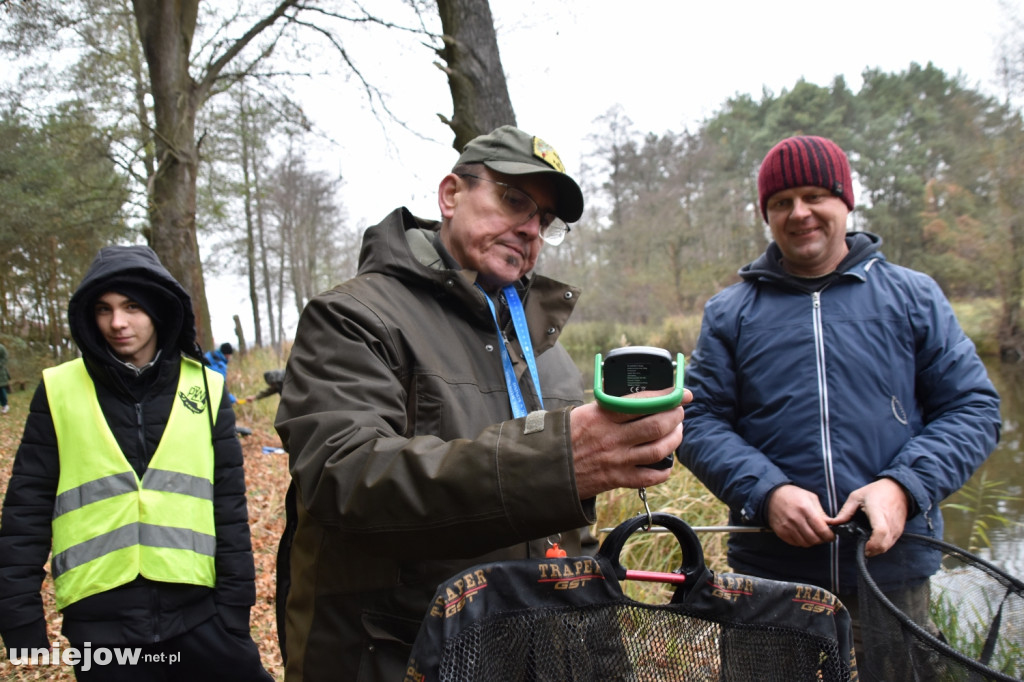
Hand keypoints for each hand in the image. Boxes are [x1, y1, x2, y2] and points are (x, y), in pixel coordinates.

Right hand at [570, 389, 689, 499]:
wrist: (546, 468)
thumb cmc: (565, 437)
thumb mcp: (584, 412)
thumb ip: (609, 406)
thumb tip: (638, 400)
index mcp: (603, 416)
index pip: (643, 402)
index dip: (667, 397)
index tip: (680, 394)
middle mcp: (613, 437)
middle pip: (657, 425)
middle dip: (675, 416)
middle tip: (678, 412)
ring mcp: (617, 459)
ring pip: (659, 449)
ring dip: (674, 439)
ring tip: (676, 432)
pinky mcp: (617, 479)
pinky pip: (649, 477)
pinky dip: (664, 471)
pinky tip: (666, 464)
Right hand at [766, 484, 834, 546]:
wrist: (771, 496)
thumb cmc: (793, 495)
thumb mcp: (810, 498)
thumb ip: (821, 512)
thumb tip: (831, 525)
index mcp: (805, 508)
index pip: (821, 530)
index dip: (829, 536)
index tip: (831, 536)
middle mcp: (795, 519)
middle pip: (814, 539)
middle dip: (822, 540)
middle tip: (823, 537)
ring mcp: (787, 527)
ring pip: (805, 543)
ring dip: (812, 542)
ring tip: (813, 535)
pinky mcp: (781, 532)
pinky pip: (795, 543)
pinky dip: (802, 541)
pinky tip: (803, 535)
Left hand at [828, 478, 908, 556]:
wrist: (898, 489)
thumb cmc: (877, 491)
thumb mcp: (857, 496)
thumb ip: (845, 511)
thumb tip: (834, 523)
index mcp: (878, 512)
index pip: (880, 531)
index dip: (872, 543)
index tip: (862, 546)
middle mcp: (890, 522)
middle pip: (883, 545)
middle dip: (871, 551)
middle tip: (861, 548)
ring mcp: (896, 528)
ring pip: (887, 547)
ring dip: (876, 550)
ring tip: (866, 545)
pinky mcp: (899, 531)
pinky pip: (891, 544)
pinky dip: (882, 546)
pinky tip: (873, 541)